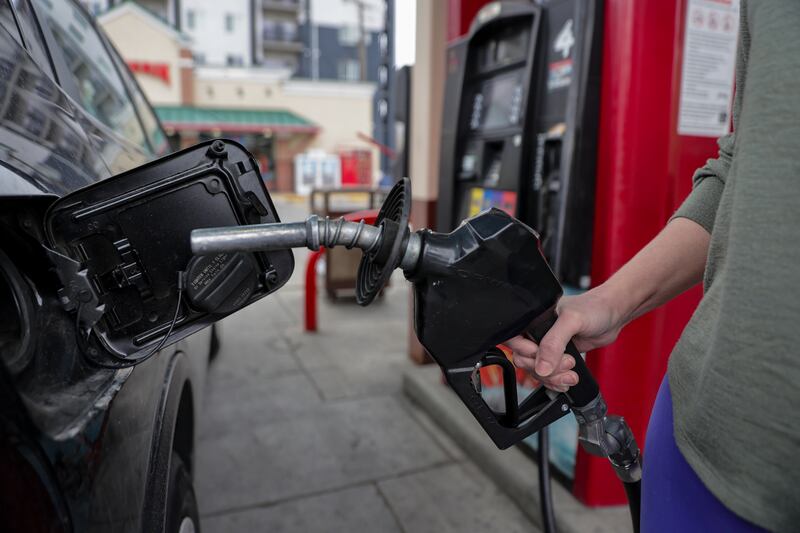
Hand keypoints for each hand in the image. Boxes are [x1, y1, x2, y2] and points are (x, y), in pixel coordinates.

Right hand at [505, 287, 624, 391]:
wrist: (614, 315)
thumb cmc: (594, 308)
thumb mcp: (571, 321)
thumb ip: (554, 344)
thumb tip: (542, 367)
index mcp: (533, 318)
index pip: (514, 340)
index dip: (526, 352)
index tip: (542, 356)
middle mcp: (537, 332)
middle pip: (524, 360)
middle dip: (544, 368)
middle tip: (566, 363)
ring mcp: (547, 345)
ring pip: (536, 370)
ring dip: (553, 377)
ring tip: (570, 374)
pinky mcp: (558, 356)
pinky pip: (548, 374)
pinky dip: (557, 381)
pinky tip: (568, 379)